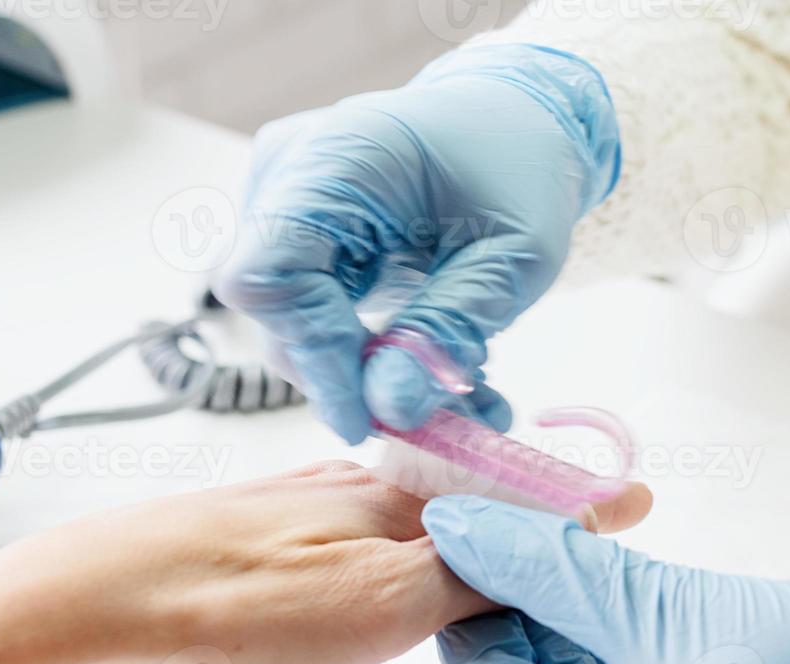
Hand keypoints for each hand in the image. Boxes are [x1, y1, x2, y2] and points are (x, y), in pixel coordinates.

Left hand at [0, 463, 649, 663]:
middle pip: (469, 504)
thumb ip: (482, 564)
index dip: (579, 507)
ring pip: (412, 530)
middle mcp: (355, 489)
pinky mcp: (266, 555)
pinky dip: (400, 576)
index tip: (632, 510)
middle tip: (575, 569)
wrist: (95, 609)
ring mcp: (307, 518)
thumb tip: (573, 528)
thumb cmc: (228, 600)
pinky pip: (360, 556)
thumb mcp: (387, 593)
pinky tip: (389, 603)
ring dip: (464, 554)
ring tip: (502, 591)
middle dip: (527, 533)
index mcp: (397, 489)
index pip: (520, 490)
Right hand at [214, 44, 620, 442]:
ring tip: (456, 395)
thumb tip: (387, 409)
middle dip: (353, 378)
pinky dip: (368, 352)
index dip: (312, 356)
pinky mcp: (297, 232)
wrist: (514, 119)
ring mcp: (282, 201)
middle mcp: (288, 174)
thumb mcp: (515, 256)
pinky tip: (430, 367)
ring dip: (370, 374)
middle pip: (277, 312)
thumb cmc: (519, 169)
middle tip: (435, 417)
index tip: (370, 416)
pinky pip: (312, 311)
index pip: (270, 276)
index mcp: (337, 157)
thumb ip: (450, 328)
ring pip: (293, 323)